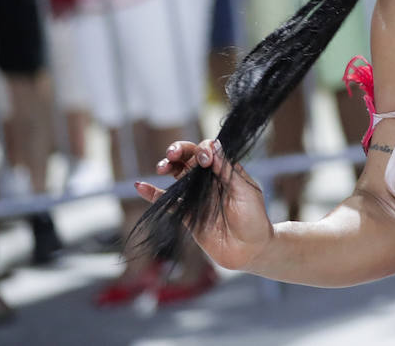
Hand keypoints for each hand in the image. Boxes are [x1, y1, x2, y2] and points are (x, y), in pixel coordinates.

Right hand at [136, 138, 273, 272]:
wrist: (250, 250)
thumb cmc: (254, 218)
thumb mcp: (245, 191)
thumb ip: (228, 171)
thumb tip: (214, 145)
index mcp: (225, 171)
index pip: (210, 150)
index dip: (204, 149)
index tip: (205, 160)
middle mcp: (209, 180)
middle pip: (189, 158)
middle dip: (179, 151)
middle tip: (173, 154)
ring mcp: (197, 196)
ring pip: (177, 175)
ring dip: (167, 166)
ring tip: (162, 166)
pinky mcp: (187, 214)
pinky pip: (168, 201)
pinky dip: (153, 194)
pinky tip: (141, 186)